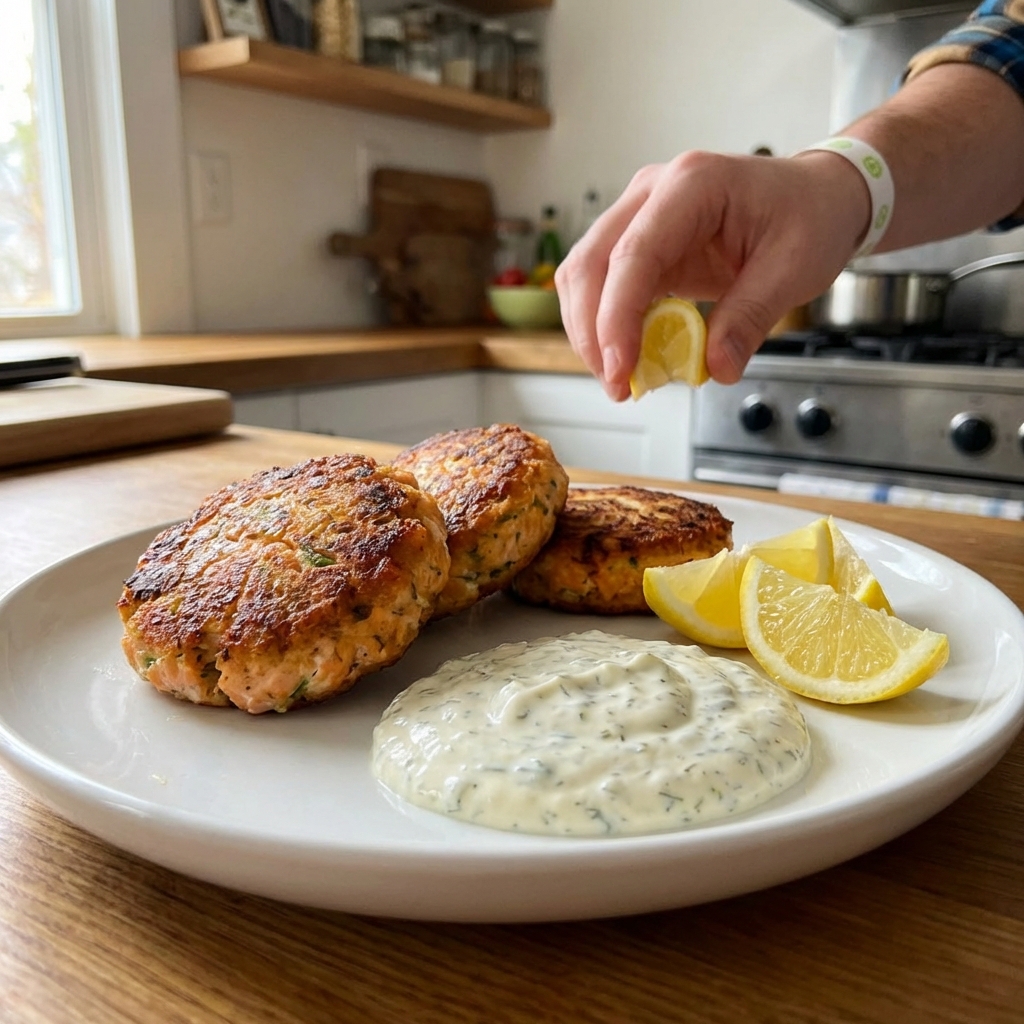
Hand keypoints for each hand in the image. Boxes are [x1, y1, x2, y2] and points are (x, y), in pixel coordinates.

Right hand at [555, 150, 870, 399]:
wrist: (817, 198)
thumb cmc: (810, 217)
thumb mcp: (794, 269)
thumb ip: (749, 318)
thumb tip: (715, 367)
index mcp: (692, 184)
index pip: (633, 254)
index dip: (616, 318)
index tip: (620, 369)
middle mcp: (652, 193)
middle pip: (590, 263)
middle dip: (593, 332)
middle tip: (618, 384)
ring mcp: (639, 216)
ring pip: (584, 275)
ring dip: (591, 332)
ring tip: (621, 378)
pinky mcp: (639, 245)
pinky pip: (604, 287)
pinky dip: (607, 326)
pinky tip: (629, 356)